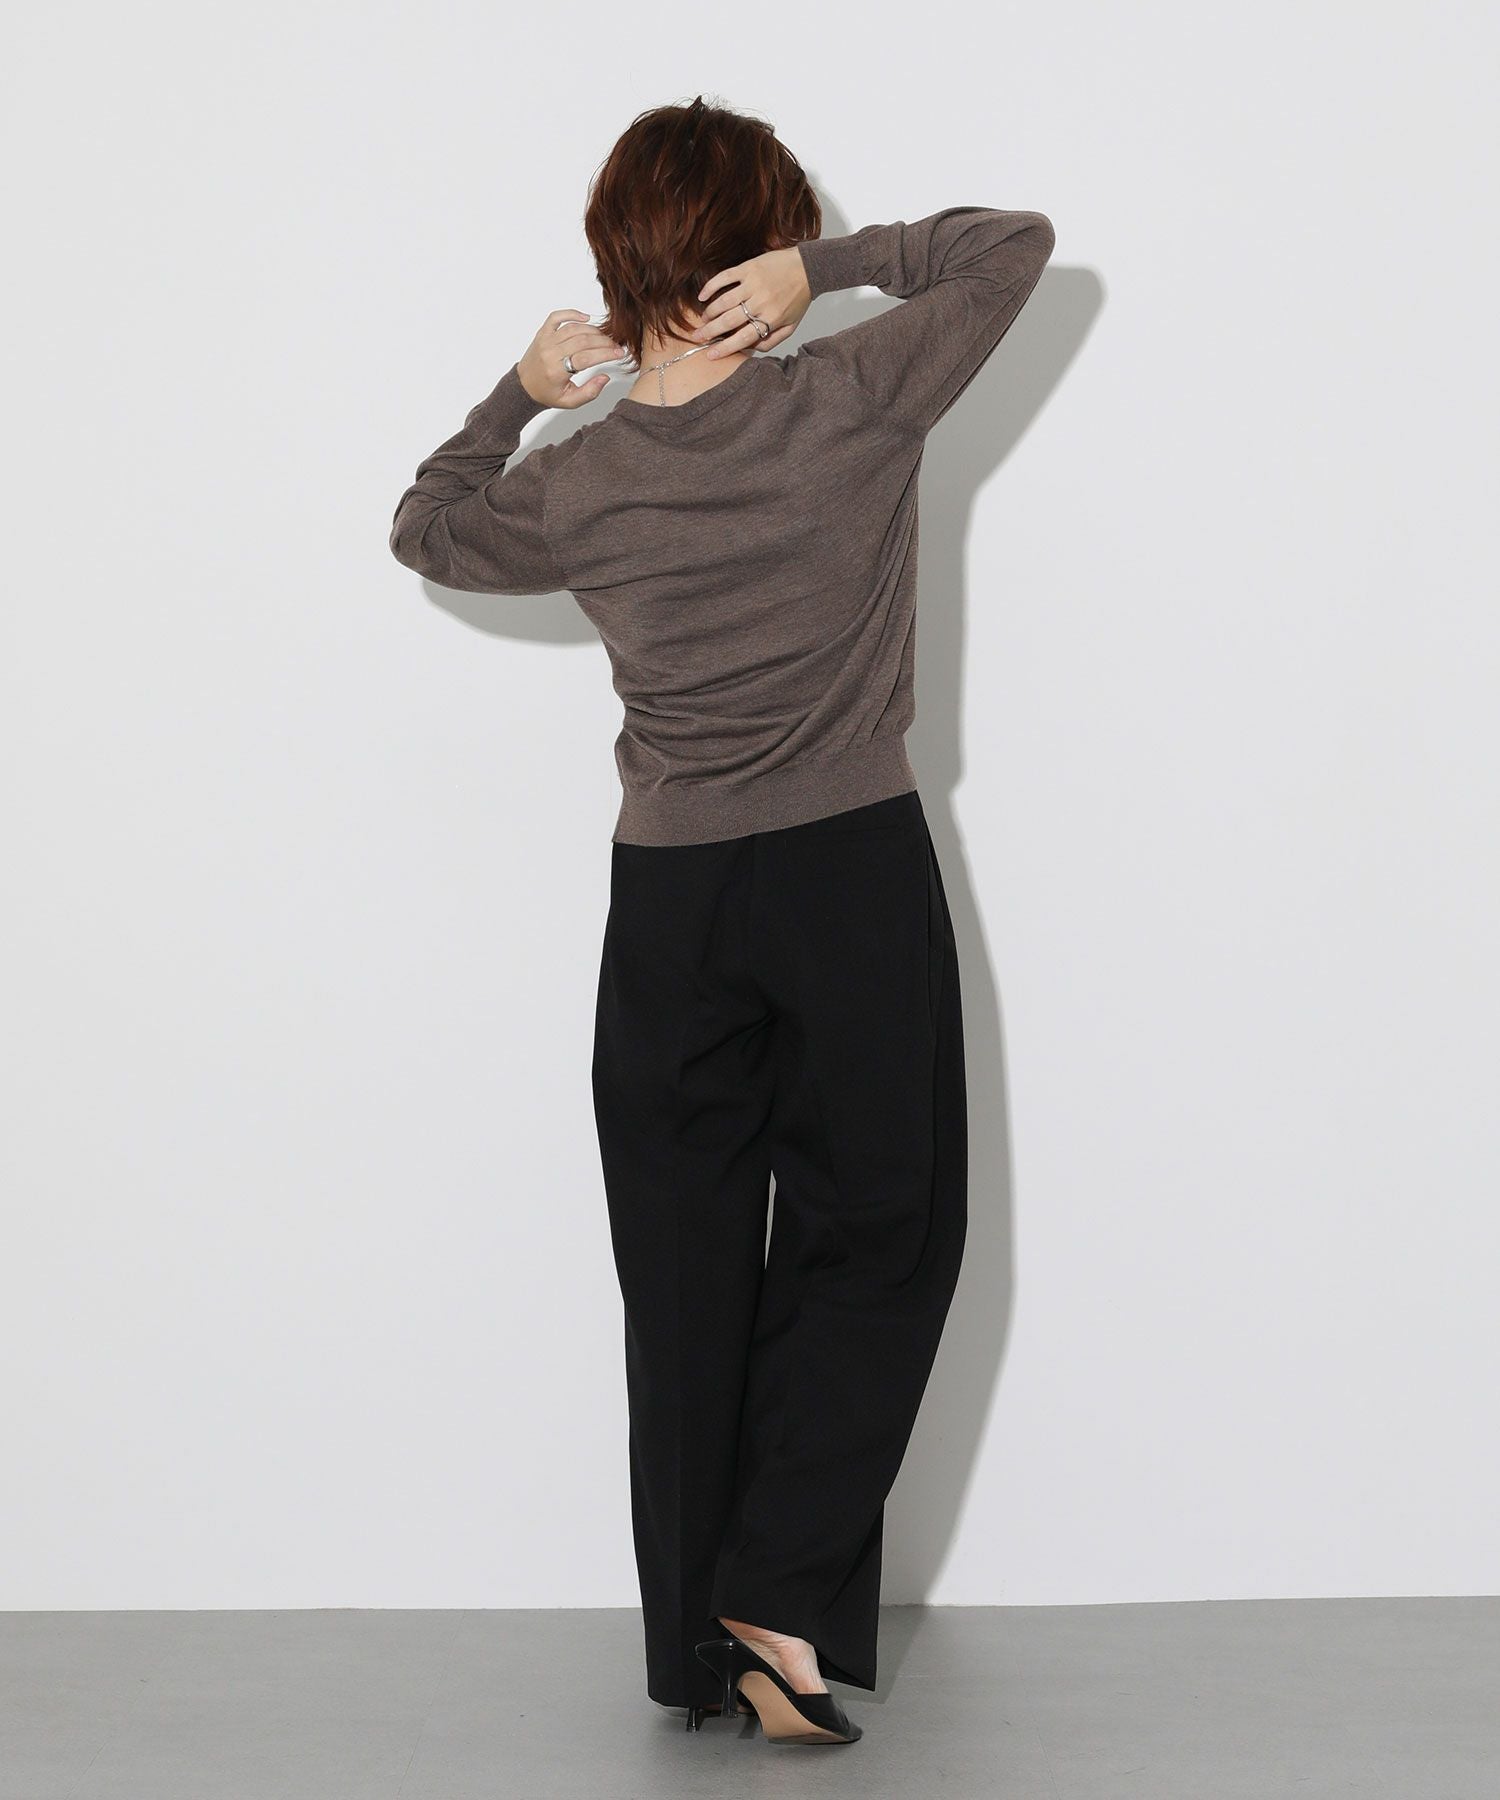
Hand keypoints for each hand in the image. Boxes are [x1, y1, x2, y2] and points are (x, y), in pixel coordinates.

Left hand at [518, 312, 630, 408]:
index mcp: (556, 371)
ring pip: (574, 328)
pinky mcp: (543, 332)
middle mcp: (550, 352)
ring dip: (593, 331)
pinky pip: (557, 316)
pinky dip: (572, 314)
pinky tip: (585, 318)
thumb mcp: (570, 401)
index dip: (606, 354)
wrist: (525, 386)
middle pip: (583, 340)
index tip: (619, 353)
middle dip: (604, 342)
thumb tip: (605, 377)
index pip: (586, 358)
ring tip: (604, 338)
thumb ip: (590, 392)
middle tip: (615, 346)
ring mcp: (546, 340)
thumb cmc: (547, 393)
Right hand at [688, 246, 811, 358]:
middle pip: (729, 321)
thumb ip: (772, 341)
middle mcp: (761, 302)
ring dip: (710, 312)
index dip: (725, 348)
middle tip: (698, 337)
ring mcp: (754, 284)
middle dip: (710, 331)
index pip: (743, 338)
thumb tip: (751, 350)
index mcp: (771, 319)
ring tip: (703, 320)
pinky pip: (725, 277)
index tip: (711, 354)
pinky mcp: (749, 268)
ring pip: (724, 301)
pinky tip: (702, 296)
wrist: (807, 267)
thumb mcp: (791, 326)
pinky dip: (711, 287)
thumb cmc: (798, 298)